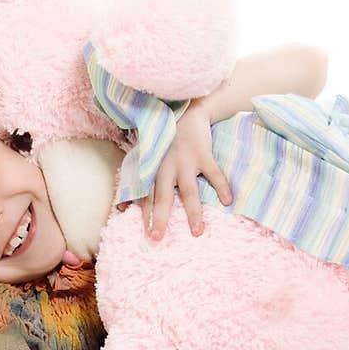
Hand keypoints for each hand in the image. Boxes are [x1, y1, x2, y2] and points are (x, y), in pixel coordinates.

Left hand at [118, 101, 231, 238]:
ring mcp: (185, 161)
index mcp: (153, 169)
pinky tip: (227, 201)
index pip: (146, 196)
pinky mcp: (203, 154)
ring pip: (189, 191)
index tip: (145, 234)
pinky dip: (222, 187)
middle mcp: (166, 167)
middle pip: (163, 198)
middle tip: (157, 238)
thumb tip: (121, 208)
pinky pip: (215, 174)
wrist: (185, 111)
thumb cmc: (164, 139)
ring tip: (197, 232)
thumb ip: (137, 181)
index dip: (144, 214)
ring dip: (193, 213)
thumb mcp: (146, 157)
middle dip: (160, 219)